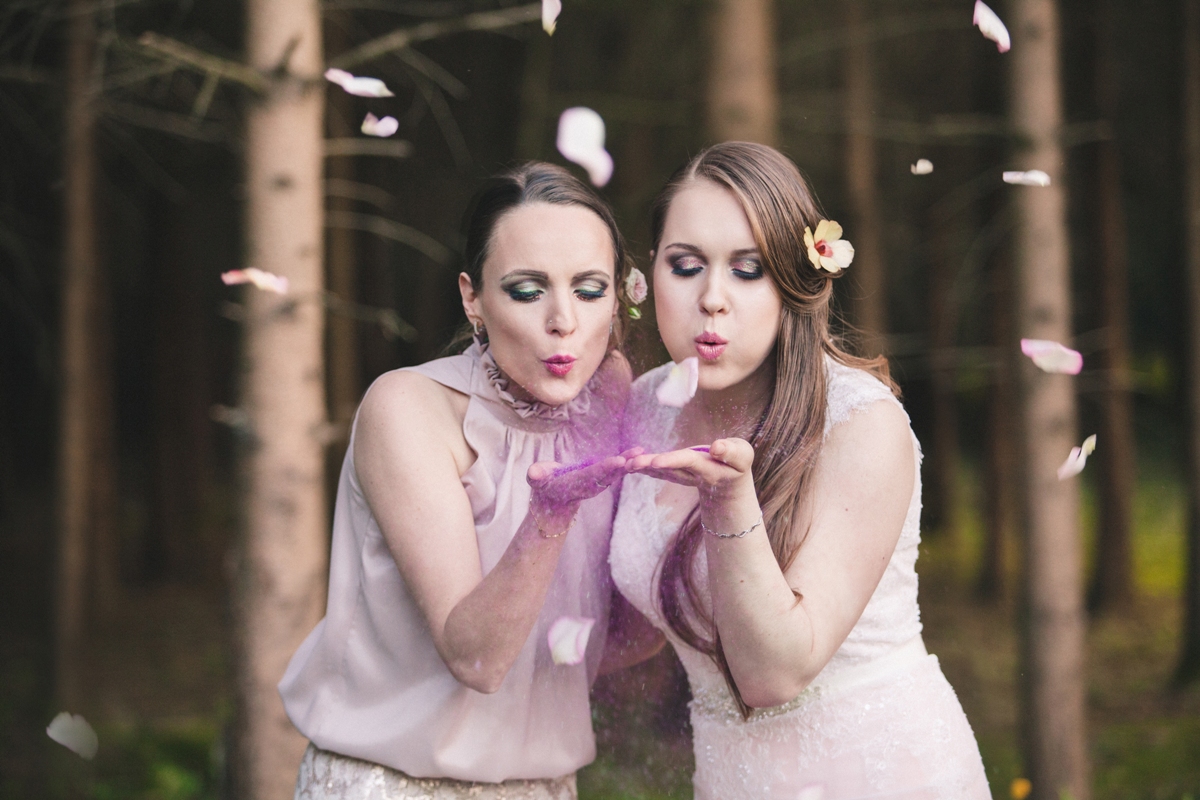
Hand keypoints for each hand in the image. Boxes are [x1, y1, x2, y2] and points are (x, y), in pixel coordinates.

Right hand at [527, 447, 643, 513]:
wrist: (553, 499)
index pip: (592, 475)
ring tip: (641, 451)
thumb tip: (534, 473)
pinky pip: (617, 469)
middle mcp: (589, 485)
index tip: (618, 461)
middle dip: (622, 466)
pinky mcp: (602, 478)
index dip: (605, 468)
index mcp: (574, 484)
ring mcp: (597, 483)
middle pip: (608, 475)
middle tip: (637, 456)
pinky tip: (639, 451)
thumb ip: (537, 476)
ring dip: (629, 463)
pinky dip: (628, 461)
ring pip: (615, 473)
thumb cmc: (543, 484)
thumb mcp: (536, 480)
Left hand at [625, 438, 754, 499]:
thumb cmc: (738, 463)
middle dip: (649, 466)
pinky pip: (658, 471)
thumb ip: (731, 452)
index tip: (656, 461)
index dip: (672, 461)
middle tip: (630, 464)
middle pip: (669, 469)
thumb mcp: (742, 456)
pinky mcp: (676, 474)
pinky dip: (643, 467)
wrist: (730, 484)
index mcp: (708, 468)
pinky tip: (628, 464)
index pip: (688, 462)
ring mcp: (682, 477)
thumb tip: (716, 447)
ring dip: (642, 468)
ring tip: (623, 464)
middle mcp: (692, 475)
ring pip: (660, 472)